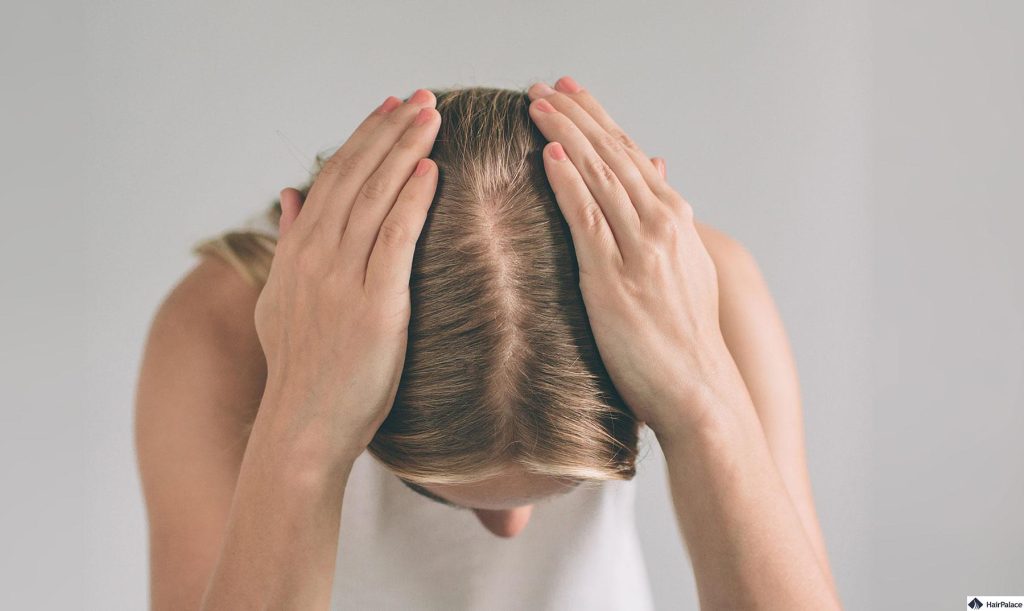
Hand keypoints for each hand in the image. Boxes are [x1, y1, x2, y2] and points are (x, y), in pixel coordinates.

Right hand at [253, 89, 440, 466]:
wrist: (302, 426)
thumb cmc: (300, 369)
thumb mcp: (277, 300)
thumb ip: (287, 244)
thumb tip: (290, 195)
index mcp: (295, 253)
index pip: (332, 179)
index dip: (363, 138)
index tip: (388, 108)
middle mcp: (314, 257)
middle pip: (356, 176)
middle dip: (389, 131)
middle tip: (421, 98)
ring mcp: (342, 280)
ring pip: (375, 198)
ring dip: (405, 151)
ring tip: (431, 117)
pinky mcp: (374, 306)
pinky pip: (394, 240)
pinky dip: (412, 201)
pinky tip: (430, 171)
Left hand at [527, 77, 736, 438]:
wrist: (699, 390)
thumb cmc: (685, 338)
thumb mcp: (688, 270)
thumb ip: (671, 223)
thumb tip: (662, 176)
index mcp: (675, 220)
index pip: (630, 154)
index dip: (597, 120)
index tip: (569, 94)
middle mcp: (661, 225)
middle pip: (613, 155)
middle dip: (576, 116)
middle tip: (542, 87)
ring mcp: (640, 251)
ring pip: (600, 177)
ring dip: (565, 136)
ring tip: (535, 106)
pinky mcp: (615, 280)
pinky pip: (588, 220)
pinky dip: (568, 184)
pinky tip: (548, 156)